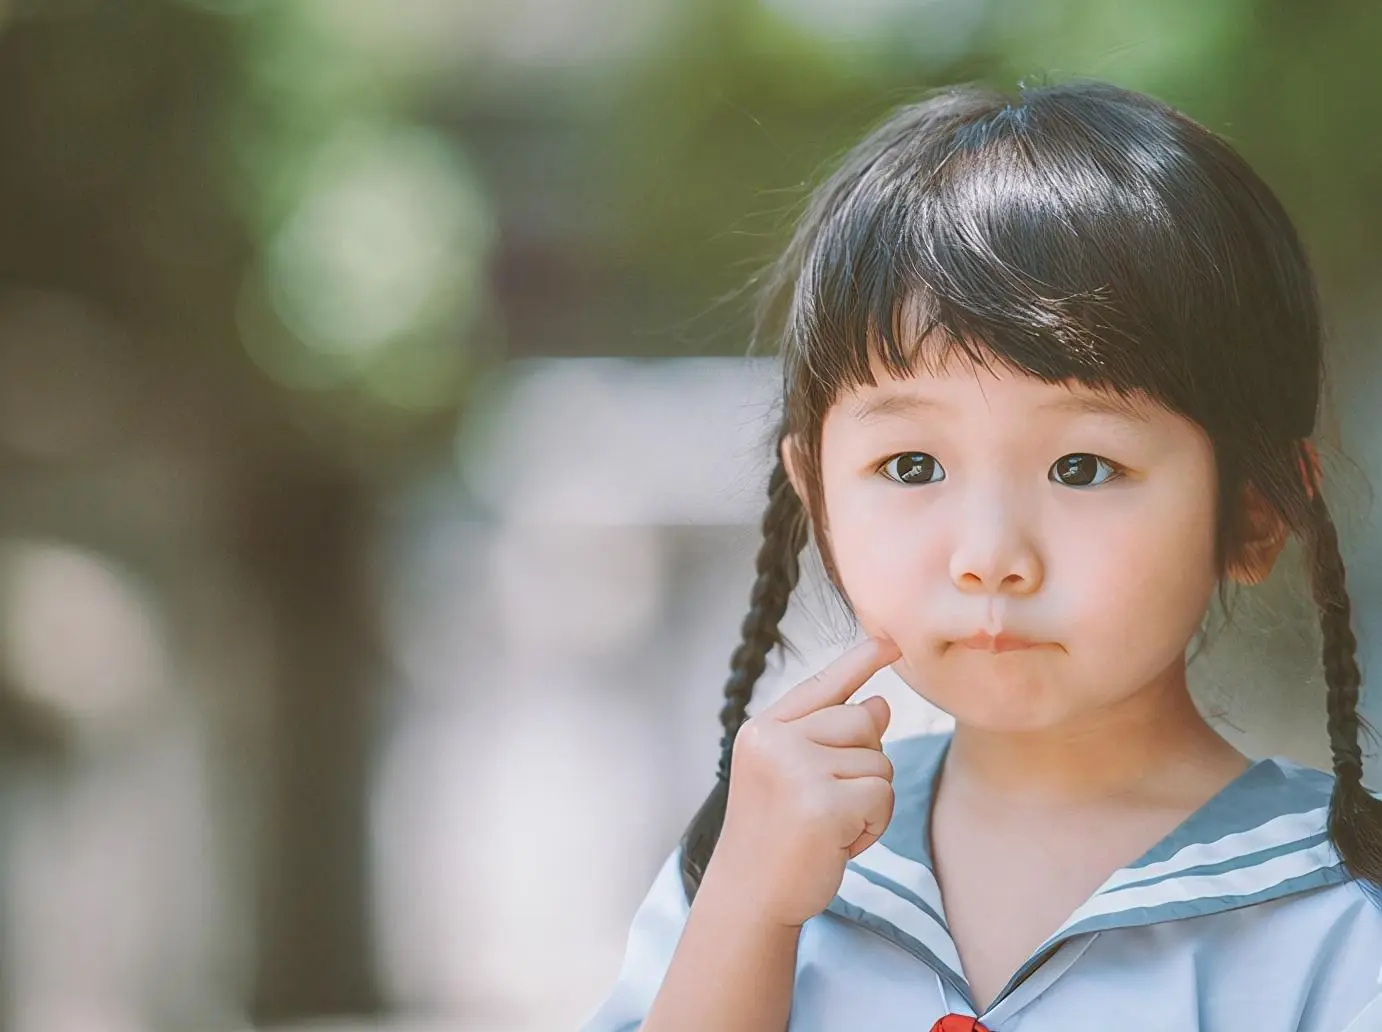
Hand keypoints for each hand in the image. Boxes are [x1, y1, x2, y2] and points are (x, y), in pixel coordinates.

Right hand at [708, 637, 901, 928]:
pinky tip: (838, 843)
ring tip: (828, 826)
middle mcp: (776, 741)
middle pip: (863, 720)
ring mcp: (797, 770)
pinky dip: (872, 825)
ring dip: (868, 801)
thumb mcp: (791, 775)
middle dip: (864, 762)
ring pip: (878, 761)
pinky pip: (882, 797)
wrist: (749, 895)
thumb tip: (881, 703)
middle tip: (828, 802)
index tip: (889, 641)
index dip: (858, 661)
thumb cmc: (774, 836)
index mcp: (764, 730)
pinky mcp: (823, 805)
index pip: (820, 686)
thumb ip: (829, 737)